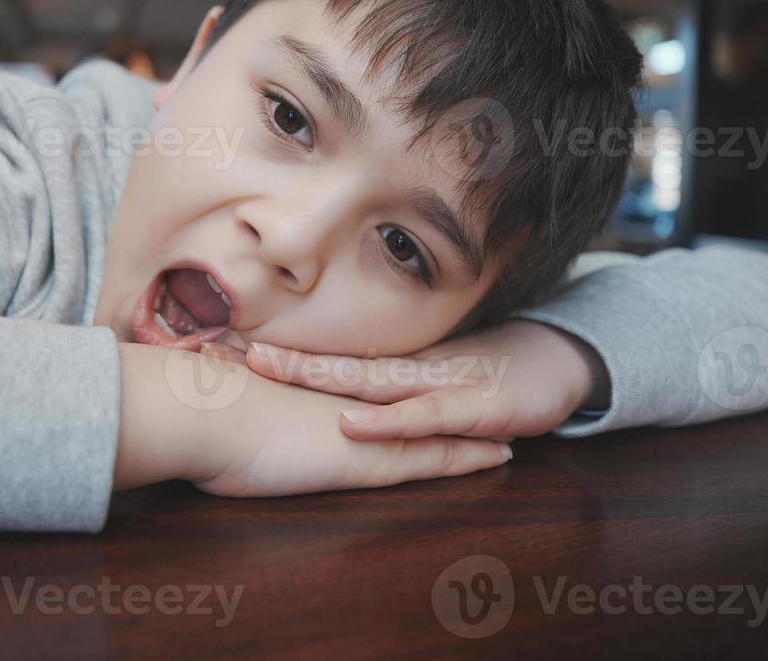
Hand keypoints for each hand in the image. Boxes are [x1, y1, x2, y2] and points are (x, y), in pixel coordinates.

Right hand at [114, 343, 512, 496]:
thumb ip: (224, 404)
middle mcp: (344, 404)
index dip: (392, 387)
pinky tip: (499, 456)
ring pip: (428, 427)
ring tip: (506, 431)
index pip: (362, 388)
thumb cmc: (194, 409)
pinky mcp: (368, 456)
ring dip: (467, 431)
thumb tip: (204, 402)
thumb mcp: (213, 404)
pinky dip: (465, 457)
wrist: (200, 409)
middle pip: (405, 400)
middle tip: (481, 393)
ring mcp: (359, 427)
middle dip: (442, 398)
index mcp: (313, 397)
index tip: (414, 385)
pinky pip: (430, 457)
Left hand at [237, 319, 609, 441]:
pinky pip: (421, 416)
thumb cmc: (483, 378)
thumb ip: (374, 395)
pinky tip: (351, 423)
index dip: (269, 353)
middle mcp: (404, 371)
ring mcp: (435, 384)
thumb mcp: (421, 387)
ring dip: (312, 373)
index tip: (210, 346)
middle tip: (212, 345)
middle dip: (269, 354)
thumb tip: (316, 406)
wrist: (556, 366)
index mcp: (388, 368)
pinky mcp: (472, 408)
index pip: (320, 357)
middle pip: (326, 359)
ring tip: (263, 365)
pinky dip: (386, 420)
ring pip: (364, 378)